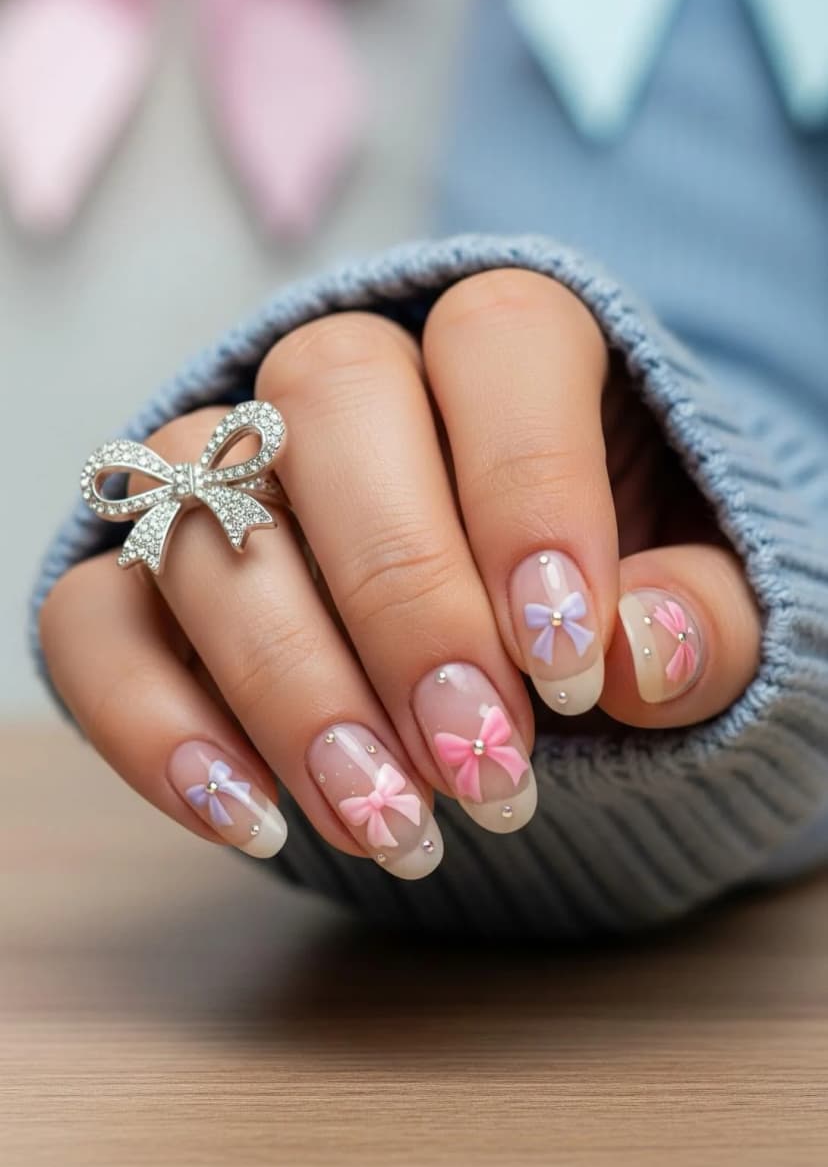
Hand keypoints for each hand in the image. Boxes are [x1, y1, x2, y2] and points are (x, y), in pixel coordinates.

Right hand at [40, 271, 760, 878]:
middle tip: (481, 763)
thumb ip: (699, 620)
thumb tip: (640, 650)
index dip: (529, 488)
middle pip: (328, 404)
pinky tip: (252, 819)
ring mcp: (219, 472)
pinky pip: (94, 619)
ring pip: (204, 514)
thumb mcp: (690, 612)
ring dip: (290, 682)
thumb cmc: (600, 609)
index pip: (496, 344)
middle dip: (404, 596)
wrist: (508, 661)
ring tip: (387, 823)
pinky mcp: (139, 577)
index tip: (569, 661)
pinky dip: (154, 723)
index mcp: (499, 347)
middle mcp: (341, 383)